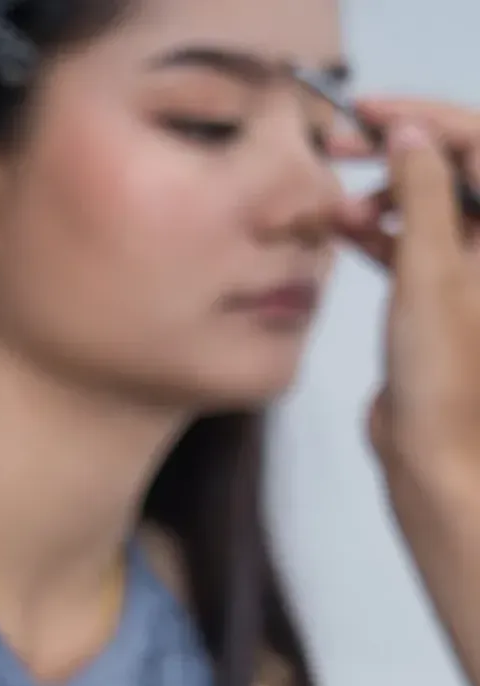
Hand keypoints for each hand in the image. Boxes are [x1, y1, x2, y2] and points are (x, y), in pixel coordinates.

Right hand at [332, 100, 479, 476]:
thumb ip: (425, 193)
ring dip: (381, 195)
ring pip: (429, 205)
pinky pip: (411, 244)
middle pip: (456, 169)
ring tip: (334, 206)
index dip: (425, 120)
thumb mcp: (431, 270)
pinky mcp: (440, 299)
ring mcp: (472, 270)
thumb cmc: (445, 373)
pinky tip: (338, 228)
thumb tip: (411, 135)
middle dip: (398, 152)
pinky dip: (377, 230)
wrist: (437, 455)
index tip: (368, 114)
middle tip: (338, 145)